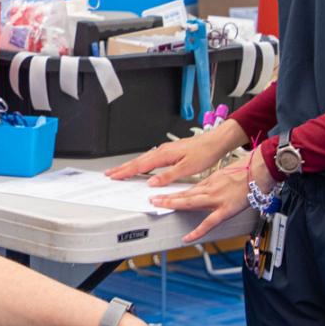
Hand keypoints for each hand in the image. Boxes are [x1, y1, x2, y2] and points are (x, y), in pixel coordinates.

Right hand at [105, 121, 244, 187]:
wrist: (215, 142)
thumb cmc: (204, 153)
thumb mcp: (186, 168)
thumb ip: (167, 176)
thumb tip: (151, 183)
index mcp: (164, 155)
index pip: (140, 165)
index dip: (125, 172)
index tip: (114, 176)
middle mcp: (162, 151)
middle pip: (138, 161)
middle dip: (122, 168)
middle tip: (109, 174)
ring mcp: (166, 150)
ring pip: (143, 159)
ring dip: (131, 166)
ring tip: (120, 171)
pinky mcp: (170, 152)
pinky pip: (151, 159)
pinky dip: (142, 163)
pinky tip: (142, 167)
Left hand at [146, 150, 272, 243]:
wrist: (260, 170)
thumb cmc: (248, 170)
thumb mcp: (227, 173)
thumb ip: (215, 182)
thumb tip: (206, 187)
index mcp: (211, 181)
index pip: (188, 188)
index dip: (174, 192)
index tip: (162, 194)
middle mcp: (210, 189)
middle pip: (185, 194)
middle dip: (167, 197)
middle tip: (153, 200)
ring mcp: (216, 199)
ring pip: (190, 203)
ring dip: (174, 204)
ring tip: (160, 207)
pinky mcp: (225, 210)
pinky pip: (208, 223)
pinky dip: (197, 232)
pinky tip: (188, 238)